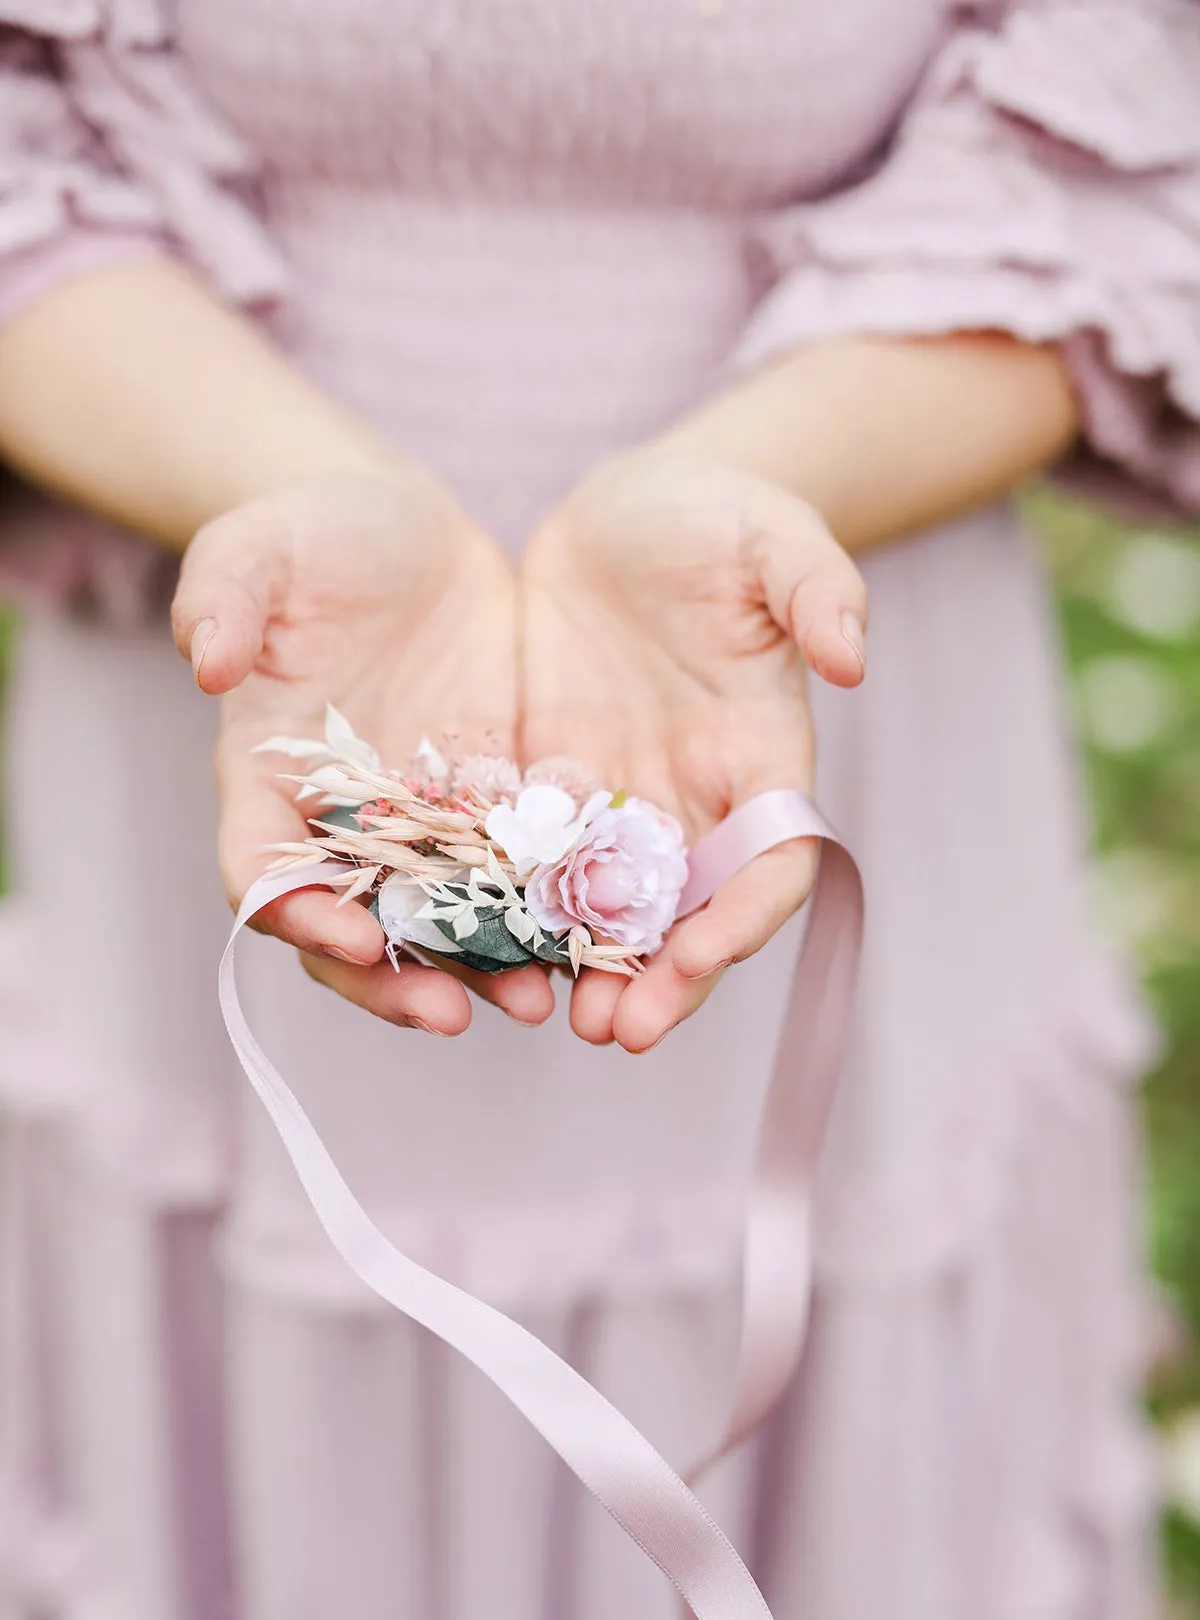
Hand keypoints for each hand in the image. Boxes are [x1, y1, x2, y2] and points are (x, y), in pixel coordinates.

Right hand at [172, 470, 553, 1033]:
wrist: (412, 535)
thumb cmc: (319, 535)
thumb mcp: (263, 545)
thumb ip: (224, 594)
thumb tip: (206, 661)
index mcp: (268, 777)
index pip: (263, 870)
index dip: (297, 913)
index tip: (352, 935)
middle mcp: (342, 823)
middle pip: (352, 931)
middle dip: (396, 982)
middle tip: (454, 1014)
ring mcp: (421, 827)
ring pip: (441, 927)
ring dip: (481, 971)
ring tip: (540, 998)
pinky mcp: (492, 811)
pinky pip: (515, 883)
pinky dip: (543, 920)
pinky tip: (590, 943)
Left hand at [519, 449, 865, 1051]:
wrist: (629, 511)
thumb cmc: (714, 517)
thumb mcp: (770, 535)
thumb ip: (817, 588)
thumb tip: (854, 660)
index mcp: (760, 760)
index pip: (769, 864)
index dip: (741, 920)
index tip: (697, 958)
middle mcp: (693, 802)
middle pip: (687, 916)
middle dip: (660, 980)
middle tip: (615, 1031)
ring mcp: (617, 803)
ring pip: (606, 913)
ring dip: (584, 969)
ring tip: (544, 1012)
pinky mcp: (547, 789)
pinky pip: (529, 867)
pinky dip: (511, 912)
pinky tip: (471, 944)